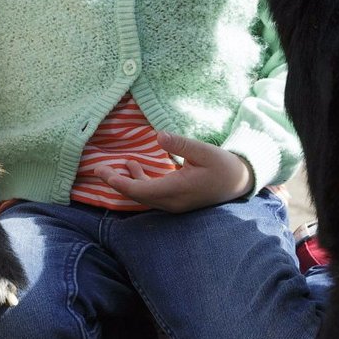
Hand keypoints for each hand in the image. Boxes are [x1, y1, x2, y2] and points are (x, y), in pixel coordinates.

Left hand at [95, 132, 254, 212]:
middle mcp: (172, 202)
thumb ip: (181, 144)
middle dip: (116, 183)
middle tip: (98, 169)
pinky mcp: (177, 200)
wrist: (240, 182)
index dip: (118, 182)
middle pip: (137, 196)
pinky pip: (152, 194)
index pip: (139, 190)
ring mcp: (174, 203)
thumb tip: (158, 135)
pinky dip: (140, 182)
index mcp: (176, 190)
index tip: (101, 171)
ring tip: (113, 167)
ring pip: (143, 196)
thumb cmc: (224, 165)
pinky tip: (133, 167)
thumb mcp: (204, 151)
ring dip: (127, 183)